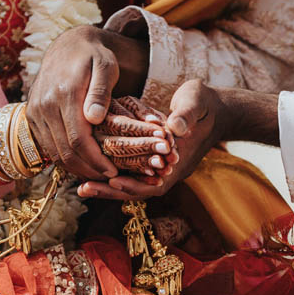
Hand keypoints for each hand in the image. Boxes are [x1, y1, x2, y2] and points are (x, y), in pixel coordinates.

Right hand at [26, 26, 148, 179]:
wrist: (67, 46)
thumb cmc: (94, 56)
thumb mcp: (106, 67)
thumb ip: (101, 92)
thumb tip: (94, 118)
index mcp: (65, 93)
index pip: (78, 139)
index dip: (95, 160)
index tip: (113, 171)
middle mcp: (45, 104)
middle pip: (65, 150)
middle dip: (88, 169)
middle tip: (108, 177)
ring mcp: (35, 111)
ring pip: (54, 152)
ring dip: (76, 168)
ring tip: (98, 173)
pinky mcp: (31, 116)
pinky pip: (47, 145)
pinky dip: (64, 158)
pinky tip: (83, 162)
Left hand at [77, 81, 229, 199]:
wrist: (212, 110)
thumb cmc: (204, 105)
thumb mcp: (197, 103)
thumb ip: (186, 114)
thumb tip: (174, 126)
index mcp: (180, 162)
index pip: (156, 184)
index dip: (135, 185)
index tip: (113, 181)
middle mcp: (167, 171)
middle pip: (137, 189)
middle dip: (111, 191)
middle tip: (84, 189)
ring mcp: (158, 168)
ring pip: (130, 183)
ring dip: (107, 186)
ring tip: (81, 187)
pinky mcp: (150, 160)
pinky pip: (128, 172)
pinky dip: (111, 172)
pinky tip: (91, 171)